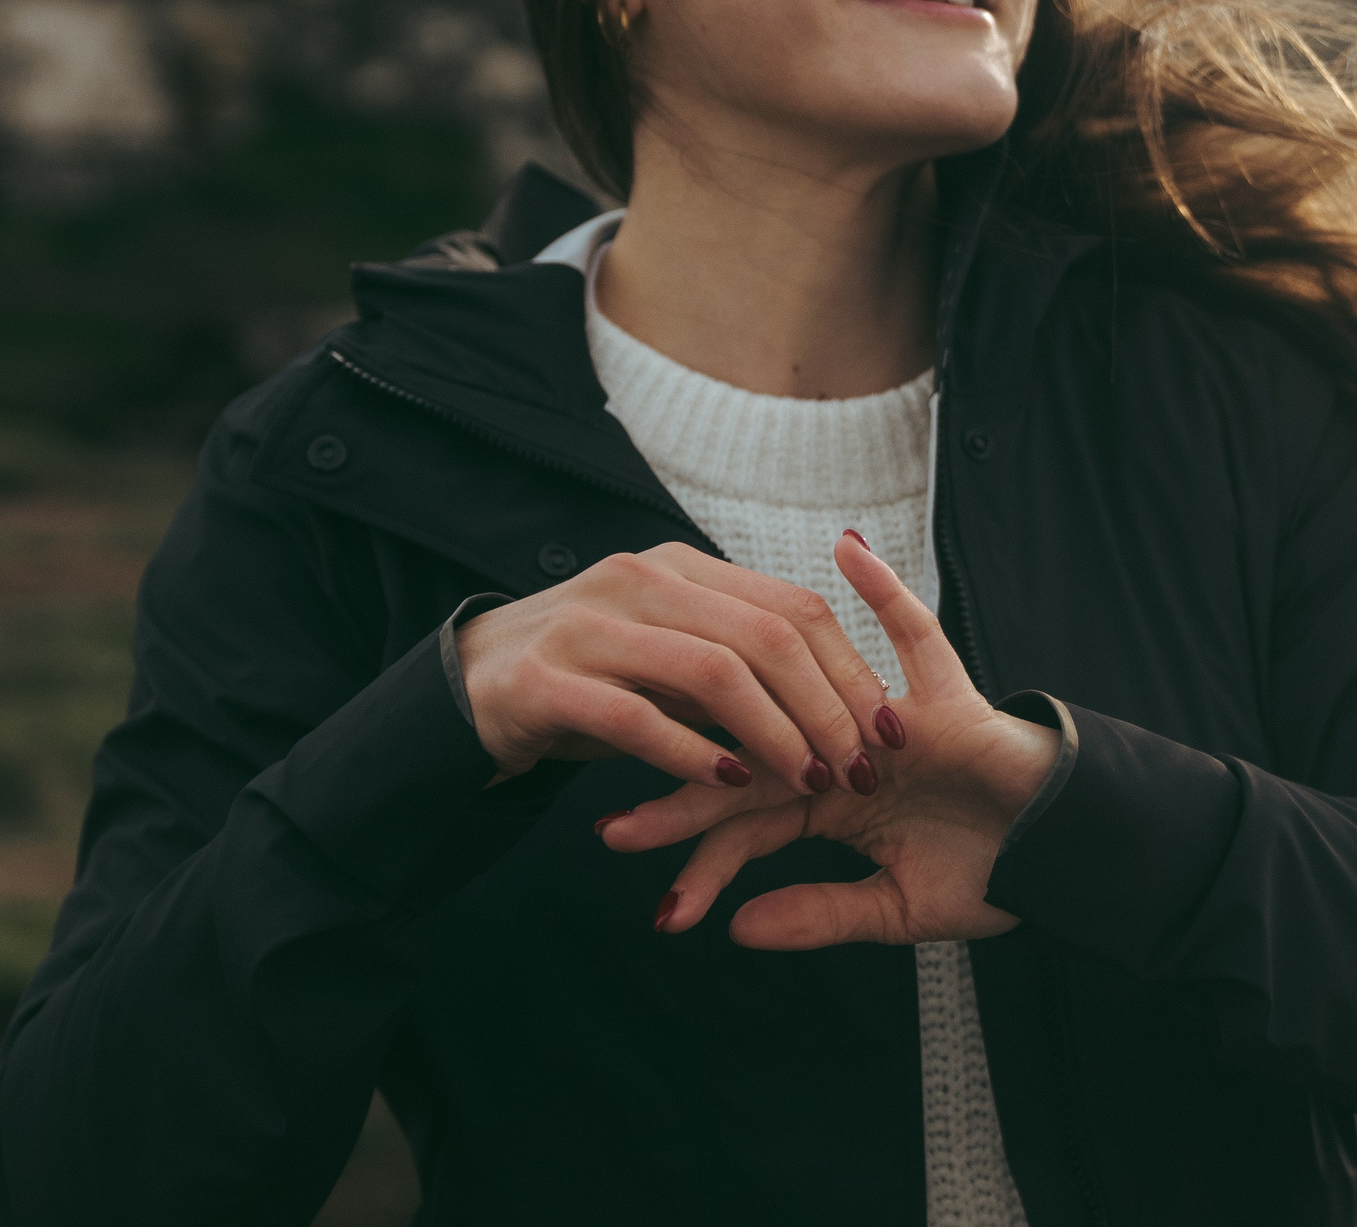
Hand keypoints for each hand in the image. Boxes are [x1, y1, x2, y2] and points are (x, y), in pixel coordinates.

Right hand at [457, 542, 891, 795]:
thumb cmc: (588, 680)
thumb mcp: (666, 654)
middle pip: (766, 635)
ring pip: (711, 670)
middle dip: (826, 706)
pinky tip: (727, 787)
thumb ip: (736, 658)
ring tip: (806, 780)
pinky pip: (635, 717)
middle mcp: (639, 580)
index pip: (791, 607)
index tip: (889, 730)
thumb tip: (839, 696)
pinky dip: (690, 754)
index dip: (851, 670)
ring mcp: (590, 626)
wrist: (466, 688)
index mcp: (679, 568)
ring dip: (773, 733)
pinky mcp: (547, 681)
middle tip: (858, 766)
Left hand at [602, 531, 1059, 947]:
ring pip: (796, 709)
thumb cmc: (993, 875)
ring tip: (667, 728)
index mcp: (828, 801)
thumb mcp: (898, 911)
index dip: (689, 845)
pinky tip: (844, 550)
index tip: (624, 859)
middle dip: (682, 794)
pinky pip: (912, 630)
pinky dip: (884, 587)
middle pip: (748, 762)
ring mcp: (884, 716)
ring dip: (735, 721)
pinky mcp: (941, 692)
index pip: (743, 819)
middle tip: (610, 825)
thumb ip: (819, 915)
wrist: (1066, 853)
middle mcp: (840, 748)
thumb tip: (735, 929)